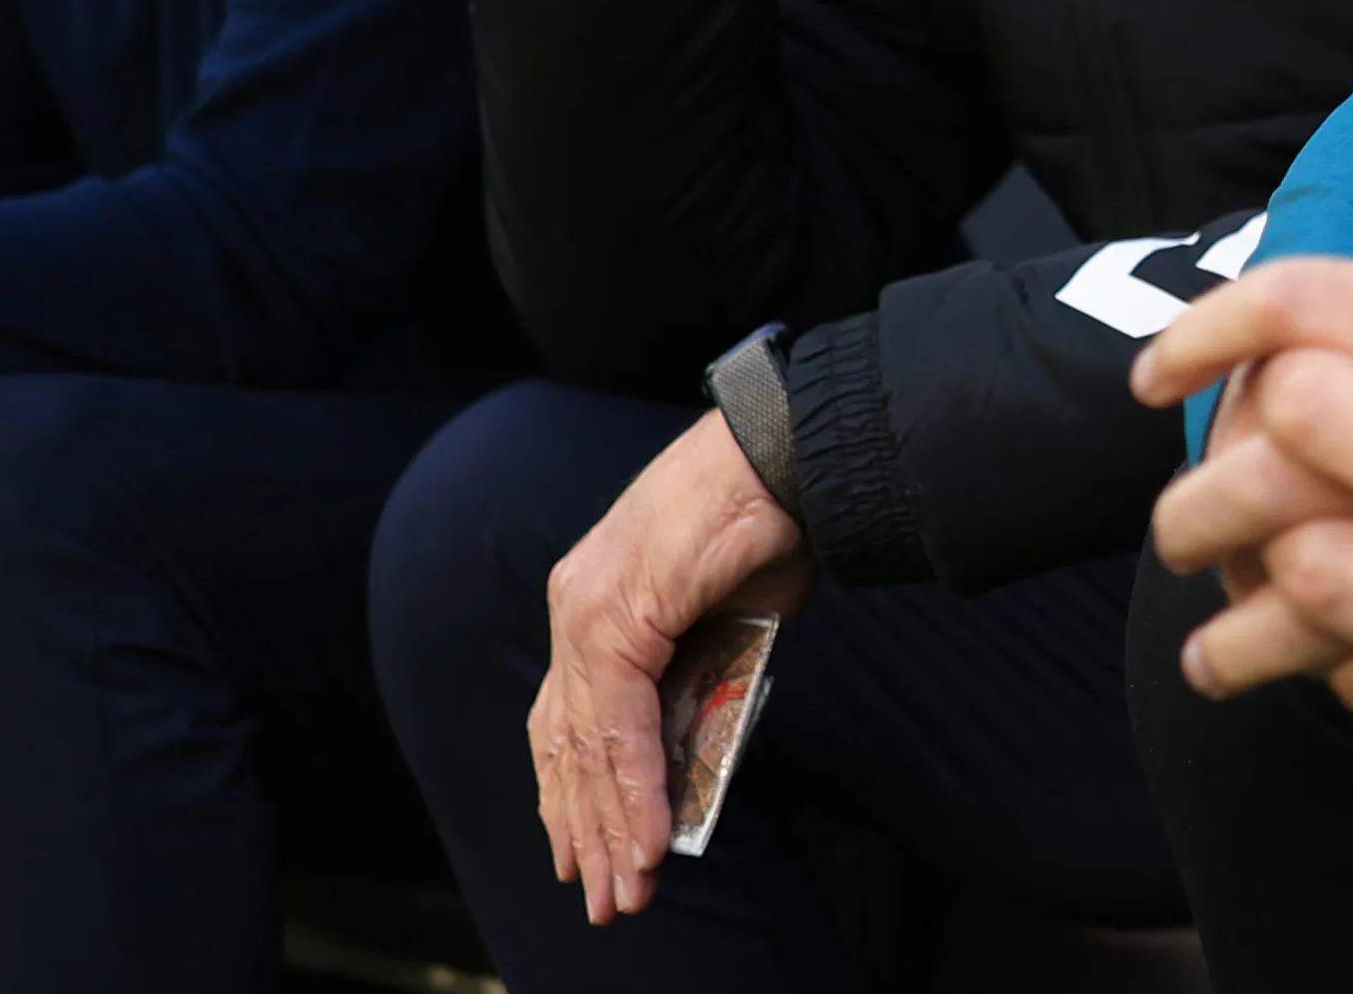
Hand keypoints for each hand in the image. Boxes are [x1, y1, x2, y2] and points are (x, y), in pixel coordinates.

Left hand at [530, 408, 814, 925]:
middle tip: (603, 897)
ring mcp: (586, 609)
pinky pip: (620, 727)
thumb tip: (696, 744)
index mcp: (595, 600)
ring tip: (624, 891)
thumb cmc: (769, 519)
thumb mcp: (731, 620)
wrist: (786, 454)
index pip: (568, 718)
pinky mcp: (614, 617)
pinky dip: (636, 789)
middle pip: (566, 741)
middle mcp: (575, 604)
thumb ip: (703, 678)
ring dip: (610, 826)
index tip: (581, 851)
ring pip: (587, 744)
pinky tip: (647, 841)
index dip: (573, 791)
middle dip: (585, 827)